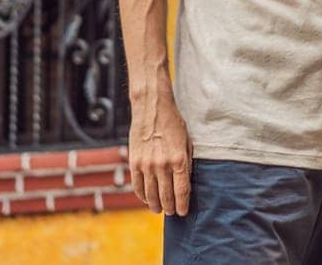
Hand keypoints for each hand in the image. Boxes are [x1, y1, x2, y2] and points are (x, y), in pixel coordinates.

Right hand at [128, 90, 192, 215]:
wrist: (152, 108)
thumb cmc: (173, 123)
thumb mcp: (187, 141)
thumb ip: (186, 162)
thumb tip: (185, 182)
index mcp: (179, 159)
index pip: (182, 191)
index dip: (182, 204)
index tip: (183, 212)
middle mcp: (163, 164)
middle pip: (166, 195)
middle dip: (170, 207)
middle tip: (172, 213)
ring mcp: (147, 164)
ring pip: (151, 194)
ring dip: (155, 205)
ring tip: (158, 210)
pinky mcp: (135, 162)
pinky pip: (137, 185)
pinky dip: (142, 195)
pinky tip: (147, 199)